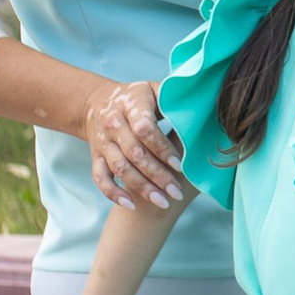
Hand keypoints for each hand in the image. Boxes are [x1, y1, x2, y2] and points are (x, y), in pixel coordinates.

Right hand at [82, 79, 183, 211]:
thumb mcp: (153, 90)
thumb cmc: (137, 98)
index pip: (145, 130)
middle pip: (135, 153)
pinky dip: (113, 193)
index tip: (180, 165)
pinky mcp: (96, 157)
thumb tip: (197, 106)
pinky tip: (131, 204)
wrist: (97, 103)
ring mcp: (103, 143)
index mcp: (130, 106)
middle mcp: (113, 125)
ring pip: (120, 168)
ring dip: (141, 187)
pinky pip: (100, 178)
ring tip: (162, 202)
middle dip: (157, 175)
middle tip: (176, 192)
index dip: (162, 148)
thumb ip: (172, 98)